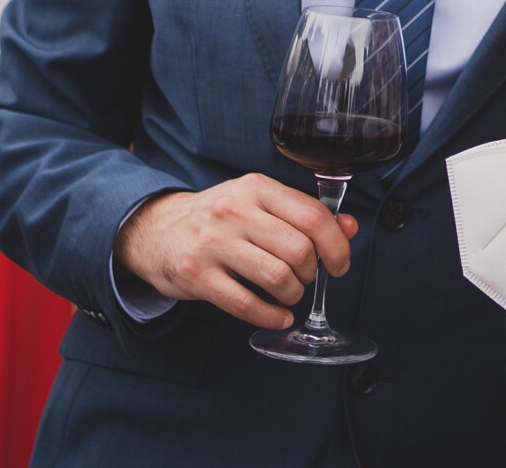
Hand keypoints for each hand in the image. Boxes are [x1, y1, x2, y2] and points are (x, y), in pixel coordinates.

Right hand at [113, 175, 359, 329]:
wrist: (156, 229)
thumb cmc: (219, 217)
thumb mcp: (260, 203)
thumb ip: (304, 214)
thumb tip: (349, 227)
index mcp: (257, 188)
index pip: (314, 217)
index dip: (336, 246)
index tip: (339, 264)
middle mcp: (235, 211)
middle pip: (299, 250)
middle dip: (312, 272)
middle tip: (305, 277)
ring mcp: (213, 243)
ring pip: (277, 277)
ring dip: (293, 294)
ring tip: (289, 294)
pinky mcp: (197, 275)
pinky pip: (246, 304)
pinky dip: (271, 316)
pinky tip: (277, 315)